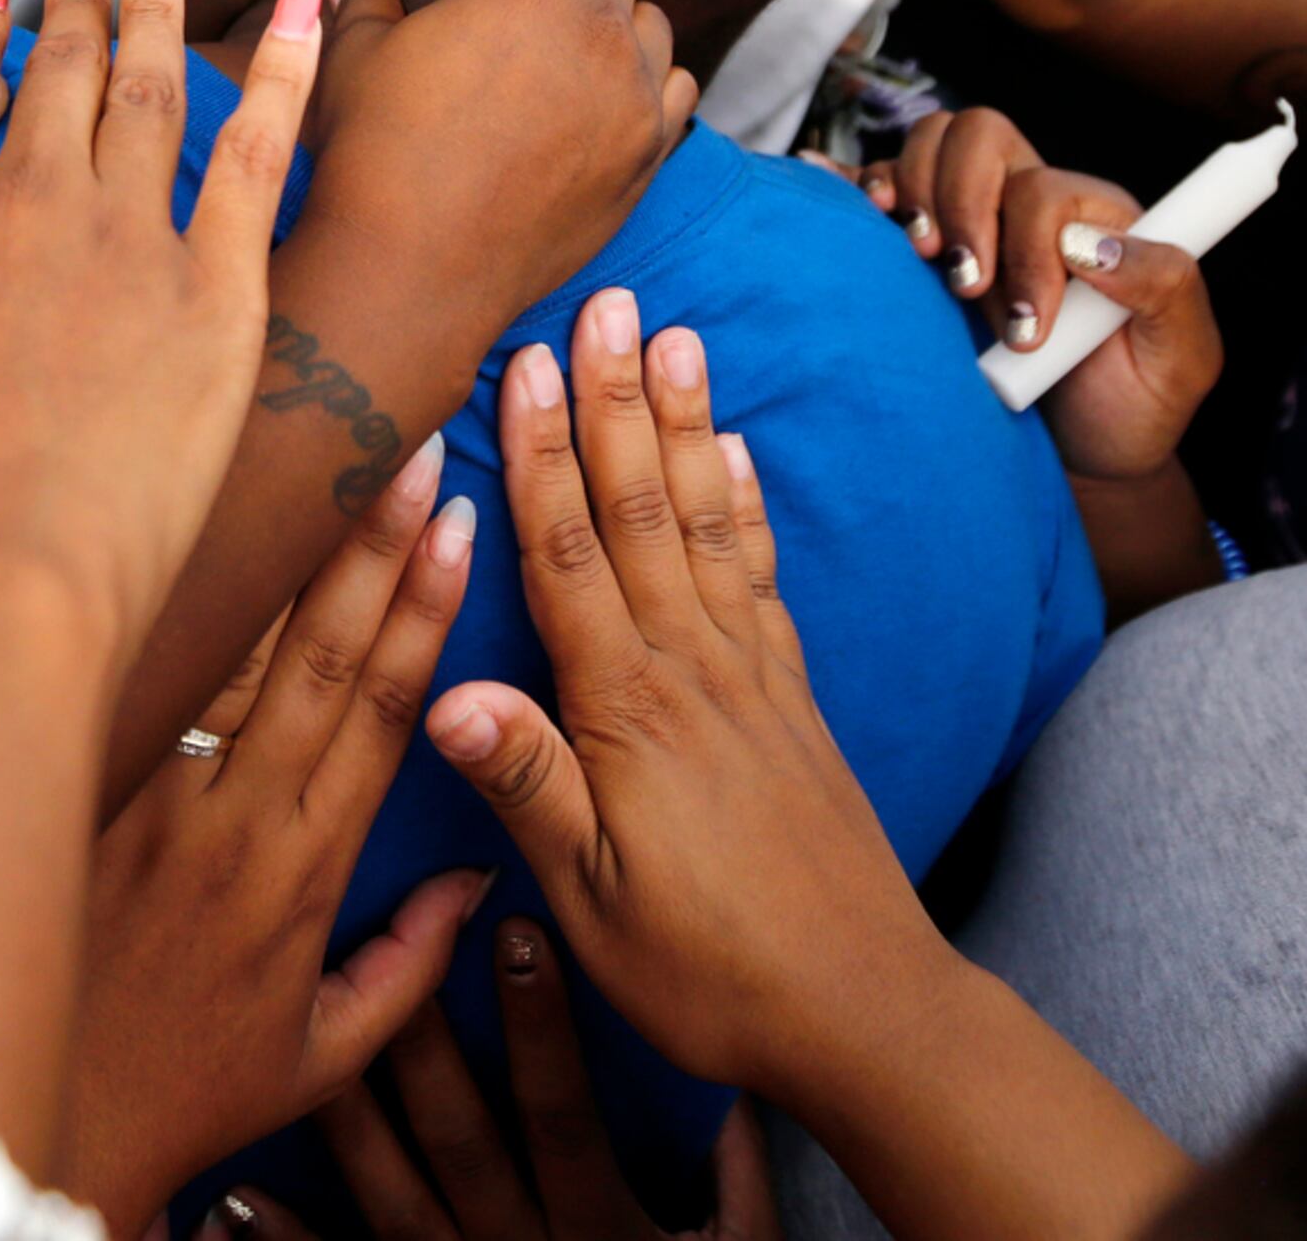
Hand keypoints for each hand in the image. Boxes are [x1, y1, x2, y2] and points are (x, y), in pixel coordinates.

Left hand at [63, 446, 485, 1227]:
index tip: (459, 520)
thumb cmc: (177, 1097)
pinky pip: (124, 681)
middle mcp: (233, 821)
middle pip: (319, 656)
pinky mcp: (70, 794)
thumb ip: (406, 970)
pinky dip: (150, 604)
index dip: (427, 610)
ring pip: (217, 650)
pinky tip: (159, 516)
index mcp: (305, 873)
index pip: (388, 712)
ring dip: (265, 551)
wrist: (29, 1133)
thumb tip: (477, 883)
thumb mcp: (315, 1058)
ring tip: (292, 448)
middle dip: (368, 543)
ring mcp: (144, 800)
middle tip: (401, 441)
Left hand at [229, 942, 773, 1240]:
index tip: (517, 931)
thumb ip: (741, 1176)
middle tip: (382, 943)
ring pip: (393, 1198)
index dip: (541, 1025)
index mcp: (603, 1230)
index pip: (564, 1112)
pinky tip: (235, 1200)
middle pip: (462, 1140)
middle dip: (422, 1038)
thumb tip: (738, 1085)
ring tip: (305, 1037)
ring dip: (348, 1118)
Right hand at [301, 0, 699, 335]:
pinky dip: (651, 85)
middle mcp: (590, 23)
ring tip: (589, 35)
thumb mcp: (353, 63)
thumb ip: (364, 4)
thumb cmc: (374, 154)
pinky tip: (620, 94)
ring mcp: (631, 87)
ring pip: (656, 19)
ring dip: (623, 19)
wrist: (419, 265)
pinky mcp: (650, 148)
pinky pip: (676, 91)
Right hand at [421, 291, 929, 1111]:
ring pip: (705, 523)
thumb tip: (445, 694)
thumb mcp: (593, 901)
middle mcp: (693, 671)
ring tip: (675, 334)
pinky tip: (737, 454)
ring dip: (684, 425)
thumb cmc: (708, 971)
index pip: (569, 556)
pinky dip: (743, 506)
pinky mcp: (789, 700)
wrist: (861, 1009)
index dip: (543, 454)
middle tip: (603, 298)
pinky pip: (760, 577)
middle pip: (640, 510)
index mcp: (627, 712)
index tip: (525, 360)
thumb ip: (528, 786)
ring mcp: (750, 678)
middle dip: (616, 400)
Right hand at [859, 109, 1218, 483]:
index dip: (1028, 249)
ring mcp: (976, 222)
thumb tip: (1094, 243)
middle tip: (965, 286)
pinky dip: (857, 185)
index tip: (1028, 328)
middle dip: (962, 204)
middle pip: (981, 135)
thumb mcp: (1183, 359)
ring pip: (931, 142)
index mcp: (1097, 220)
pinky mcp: (927, 249)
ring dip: (913, 192)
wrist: (1081, 459)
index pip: (1045, 187)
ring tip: (920, 256)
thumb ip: (1166, 286)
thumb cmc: (1134, 406)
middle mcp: (1032, 206)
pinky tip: (853, 203)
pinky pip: (882, 187)